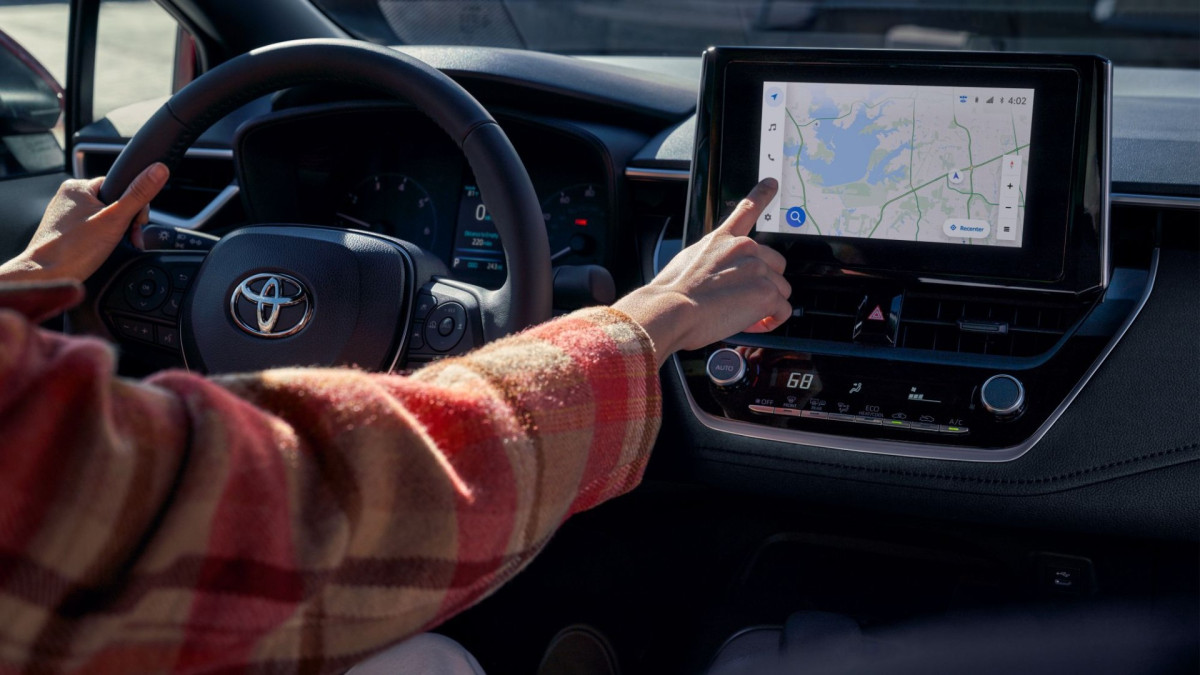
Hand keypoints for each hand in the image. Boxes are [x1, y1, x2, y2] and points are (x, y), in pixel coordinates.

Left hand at [0, 163, 168, 282]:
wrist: (46, 277)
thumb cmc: (73, 250)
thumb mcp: (115, 220)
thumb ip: (138, 194)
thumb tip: (158, 171)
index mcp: (78, 187)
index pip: (120, 185)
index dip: (134, 205)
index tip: (136, 223)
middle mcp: (68, 197)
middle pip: (113, 202)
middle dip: (127, 222)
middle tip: (129, 239)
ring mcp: (65, 214)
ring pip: (104, 217)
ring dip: (117, 231)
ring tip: (114, 246)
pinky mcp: (65, 230)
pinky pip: (92, 228)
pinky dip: (102, 238)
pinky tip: (102, 249)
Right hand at [613, 178, 789, 364]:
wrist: (670, 309)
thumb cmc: (672, 293)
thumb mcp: (688, 262)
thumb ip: (713, 260)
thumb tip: (720, 276)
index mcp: (723, 239)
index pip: (747, 209)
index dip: (762, 194)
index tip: (772, 183)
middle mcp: (745, 248)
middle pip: (775, 266)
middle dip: (764, 284)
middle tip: (741, 301)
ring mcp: (758, 269)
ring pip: (780, 290)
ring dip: (766, 305)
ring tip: (740, 315)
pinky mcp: (766, 293)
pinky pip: (782, 310)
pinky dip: (770, 321)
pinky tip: (754, 324)